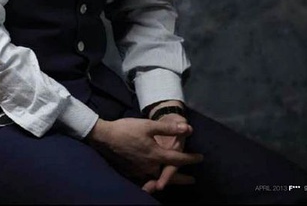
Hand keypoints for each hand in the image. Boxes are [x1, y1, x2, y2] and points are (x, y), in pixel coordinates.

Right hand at [86, 117, 202, 186]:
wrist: (106, 137)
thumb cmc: (128, 129)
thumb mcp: (149, 125)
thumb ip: (168, 128)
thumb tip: (188, 129)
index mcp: (156, 155)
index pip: (178, 160)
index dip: (190, 159)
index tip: (200, 158)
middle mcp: (150, 167)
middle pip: (170, 176)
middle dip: (182, 178)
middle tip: (192, 180)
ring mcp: (140, 172)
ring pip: (158, 179)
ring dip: (169, 180)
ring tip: (174, 180)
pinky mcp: (132, 173)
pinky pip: (147, 180)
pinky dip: (154, 181)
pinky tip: (154, 180)